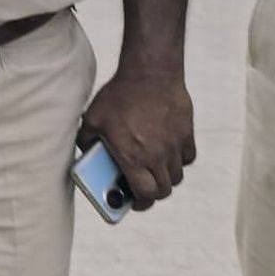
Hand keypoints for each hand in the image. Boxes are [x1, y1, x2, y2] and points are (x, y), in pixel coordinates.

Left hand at [78, 64, 196, 210]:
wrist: (150, 72)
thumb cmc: (118, 96)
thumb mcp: (92, 120)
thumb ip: (87, 142)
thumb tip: (86, 155)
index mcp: (133, 157)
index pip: (145, 194)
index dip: (139, 203)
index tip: (132, 202)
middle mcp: (157, 156)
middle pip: (164, 190)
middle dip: (152, 193)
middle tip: (142, 188)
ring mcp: (175, 145)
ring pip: (177, 176)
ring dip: (165, 177)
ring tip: (152, 168)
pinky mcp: (187, 133)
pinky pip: (188, 157)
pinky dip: (179, 160)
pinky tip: (167, 151)